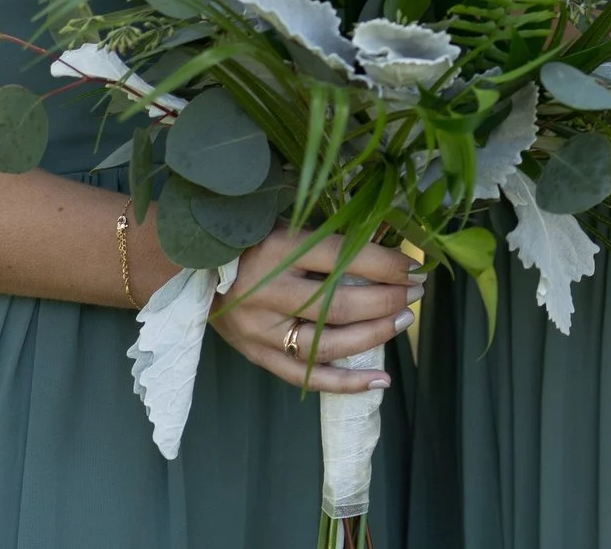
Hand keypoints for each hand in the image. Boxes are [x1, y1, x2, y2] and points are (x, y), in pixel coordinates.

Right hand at [208, 228, 420, 391]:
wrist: (193, 273)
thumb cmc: (253, 243)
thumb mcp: (291, 227)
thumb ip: (335, 238)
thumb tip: (391, 237)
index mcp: (278, 250)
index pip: (344, 258)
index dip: (386, 263)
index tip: (415, 266)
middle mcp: (268, 292)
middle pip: (338, 303)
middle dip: (387, 299)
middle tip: (416, 292)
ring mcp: (261, 330)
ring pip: (326, 342)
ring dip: (374, 334)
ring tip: (404, 320)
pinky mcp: (256, 356)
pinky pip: (305, 377)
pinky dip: (346, 383)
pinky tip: (381, 381)